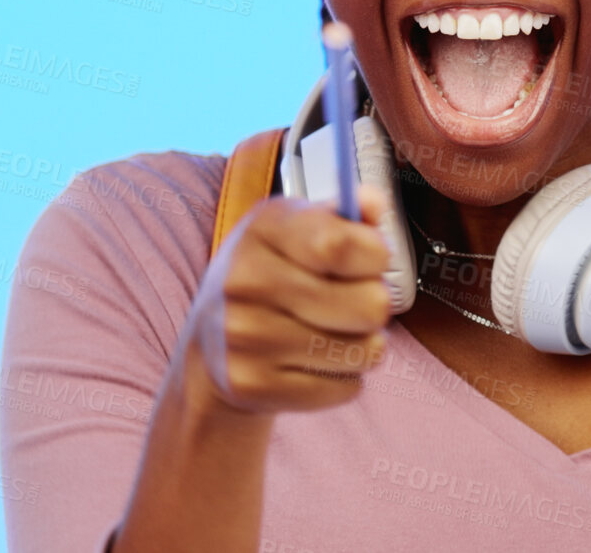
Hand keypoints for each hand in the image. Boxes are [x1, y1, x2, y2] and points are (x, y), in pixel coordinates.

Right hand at [187, 183, 393, 414]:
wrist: (214, 347)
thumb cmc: (274, 276)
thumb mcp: (300, 230)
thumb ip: (345, 215)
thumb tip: (376, 204)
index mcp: (262, 229)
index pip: (341, 245)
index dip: (376, 254)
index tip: (373, 259)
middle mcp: (246, 282)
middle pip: (369, 305)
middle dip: (376, 303)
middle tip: (352, 299)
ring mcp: (246, 339)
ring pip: (365, 351)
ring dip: (364, 343)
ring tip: (333, 330)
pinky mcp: (253, 387)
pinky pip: (346, 387)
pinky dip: (343, 377)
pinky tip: (313, 361)